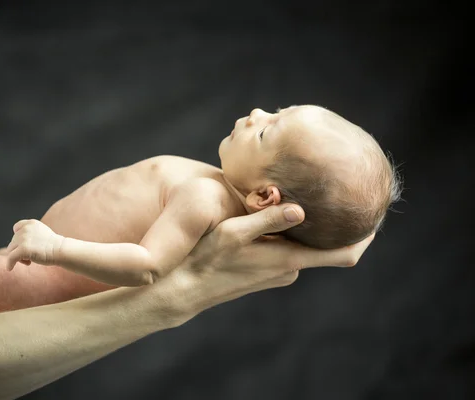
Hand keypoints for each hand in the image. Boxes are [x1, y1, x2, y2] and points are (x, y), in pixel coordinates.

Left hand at [5, 219, 63, 270]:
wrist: (61, 250)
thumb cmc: (54, 245)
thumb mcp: (41, 234)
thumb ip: (30, 235)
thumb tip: (17, 245)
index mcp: (31, 223)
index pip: (17, 228)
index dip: (18, 237)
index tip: (24, 245)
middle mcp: (25, 229)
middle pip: (13, 241)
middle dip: (19, 250)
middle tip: (31, 258)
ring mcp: (24, 238)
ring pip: (11, 250)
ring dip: (18, 257)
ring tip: (29, 261)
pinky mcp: (23, 249)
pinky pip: (10, 258)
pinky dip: (9, 264)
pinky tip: (10, 268)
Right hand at [175, 204, 374, 309]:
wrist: (183, 290)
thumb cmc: (205, 260)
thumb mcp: (232, 234)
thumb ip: (266, 221)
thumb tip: (301, 210)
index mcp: (288, 258)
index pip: (345, 254)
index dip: (366, 237)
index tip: (378, 214)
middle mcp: (290, 268)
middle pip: (327, 244)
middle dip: (334, 222)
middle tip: (340, 188)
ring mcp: (279, 271)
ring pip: (305, 244)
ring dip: (309, 225)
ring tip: (311, 193)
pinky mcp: (266, 270)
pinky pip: (289, 247)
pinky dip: (291, 231)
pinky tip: (280, 210)